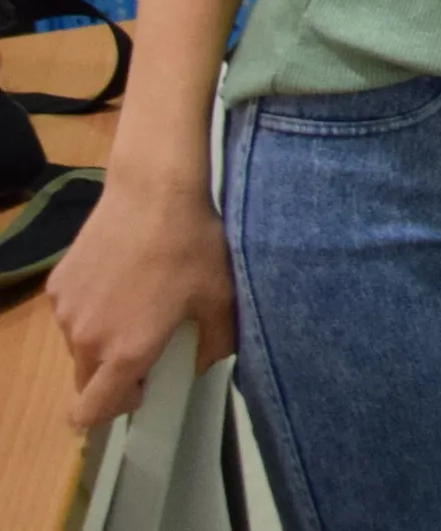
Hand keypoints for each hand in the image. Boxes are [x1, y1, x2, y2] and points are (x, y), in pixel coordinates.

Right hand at [50, 177, 234, 426]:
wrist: (153, 191)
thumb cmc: (193, 246)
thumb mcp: (221, 298)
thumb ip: (215, 343)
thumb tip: (203, 366)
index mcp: (125, 351)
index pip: (90, 412)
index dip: (113, 410)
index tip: (141, 387)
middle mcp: (86, 339)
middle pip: (86, 382)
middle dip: (113, 375)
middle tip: (148, 341)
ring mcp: (66, 311)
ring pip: (78, 347)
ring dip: (102, 339)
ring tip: (138, 299)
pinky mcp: (56, 284)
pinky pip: (72, 314)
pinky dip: (91, 309)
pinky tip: (120, 276)